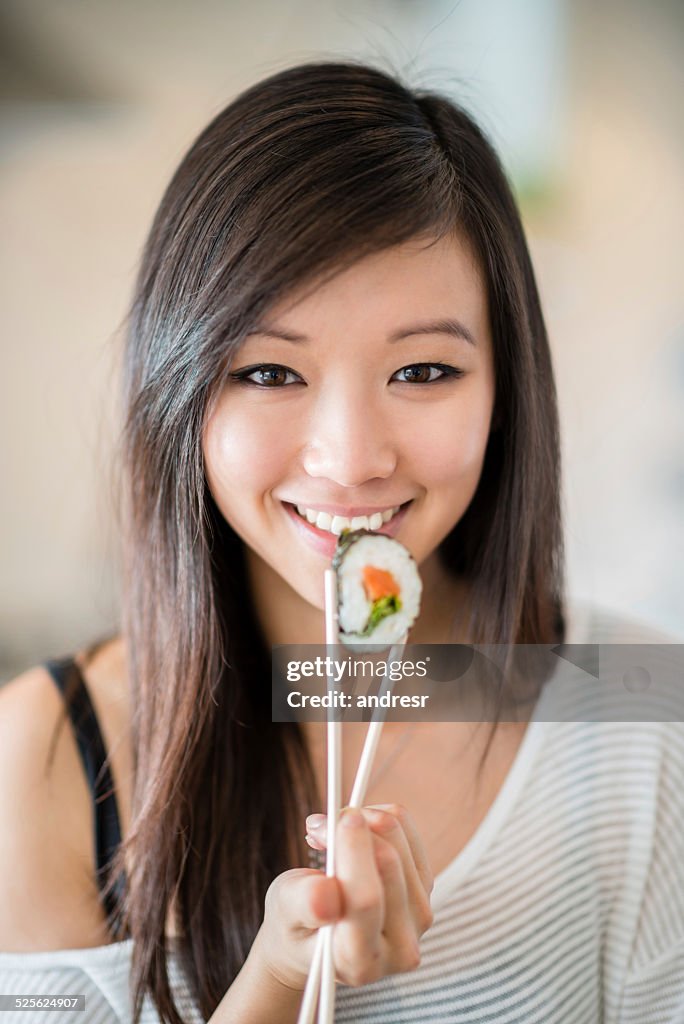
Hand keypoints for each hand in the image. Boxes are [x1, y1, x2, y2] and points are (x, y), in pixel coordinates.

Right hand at [255, 804, 433, 991]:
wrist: (317, 936)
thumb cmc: (296, 926)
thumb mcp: (285, 915)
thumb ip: (303, 906)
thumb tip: (326, 895)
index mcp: (359, 963)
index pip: (366, 900)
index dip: (353, 852)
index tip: (335, 819)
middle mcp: (400, 945)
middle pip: (388, 863)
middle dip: (350, 829)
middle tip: (318, 826)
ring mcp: (418, 917)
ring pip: (400, 840)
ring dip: (363, 820)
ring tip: (331, 832)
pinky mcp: (426, 887)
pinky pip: (408, 831)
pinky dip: (377, 818)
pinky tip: (354, 833)